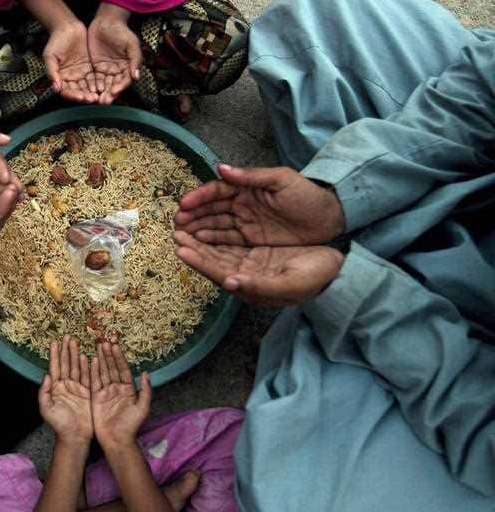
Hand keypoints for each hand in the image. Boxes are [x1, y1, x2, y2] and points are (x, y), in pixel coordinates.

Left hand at [39, 336, 92, 444]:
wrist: (75, 436)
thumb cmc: (59, 424)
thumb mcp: (46, 409)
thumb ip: (44, 392)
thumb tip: (46, 375)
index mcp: (55, 388)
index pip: (54, 367)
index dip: (54, 355)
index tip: (54, 342)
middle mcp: (65, 385)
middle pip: (65, 363)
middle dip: (66, 350)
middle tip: (67, 336)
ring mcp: (77, 387)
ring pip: (75, 367)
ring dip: (75, 354)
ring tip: (75, 341)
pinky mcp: (87, 392)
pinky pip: (86, 376)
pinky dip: (86, 366)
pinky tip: (85, 356)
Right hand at [44, 21, 98, 103]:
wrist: (67, 27)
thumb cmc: (56, 40)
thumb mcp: (49, 56)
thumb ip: (52, 72)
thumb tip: (55, 87)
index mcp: (59, 76)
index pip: (66, 91)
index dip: (73, 95)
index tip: (80, 97)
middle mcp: (70, 77)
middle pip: (77, 91)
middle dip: (84, 96)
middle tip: (91, 99)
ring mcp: (80, 73)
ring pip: (86, 87)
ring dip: (91, 93)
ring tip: (97, 96)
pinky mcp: (88, 68)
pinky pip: (93, 78)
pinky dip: (96, 84)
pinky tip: (100, 87)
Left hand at [87, 3, 141, 104]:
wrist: (106, 21)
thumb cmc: (121, 31)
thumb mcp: (131, 43)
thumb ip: (135, 60)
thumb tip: (136, 76)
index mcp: (128, 67)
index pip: (125, 81)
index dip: (120, 88)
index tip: (114, 92)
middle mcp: (118, 71)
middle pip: (114, 86)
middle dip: (109, 94)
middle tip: (104, 101)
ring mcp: (107, 70)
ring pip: (105, 85)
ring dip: (101, 93)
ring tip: (97, 100)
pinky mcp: (96, 68)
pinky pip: (95, 79)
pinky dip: (93, 86)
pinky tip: (91, 91)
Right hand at [91, 343, 150, 448]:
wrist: (116, 439)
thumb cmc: (131, 425)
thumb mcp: (142, 407)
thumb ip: (145, 390)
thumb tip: (145, 373)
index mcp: (128, 389)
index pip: (123, 370)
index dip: (119, 358)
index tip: (115, 346)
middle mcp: (116, 388)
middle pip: (112, 368)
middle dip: (108, 355)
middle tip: (104, 342)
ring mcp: (105, 392)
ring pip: (103, 372)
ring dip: (101, 359)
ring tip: (98, 346)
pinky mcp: (96, 397)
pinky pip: (94, 382)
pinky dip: (93, 371)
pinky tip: (92, 360)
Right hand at [174, 164, 344, 246]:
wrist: (331, 218)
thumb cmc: (307, 195)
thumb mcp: (281, 180)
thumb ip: (251, 176)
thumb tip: (221, 168)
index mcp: (247, 188)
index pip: (217, 191)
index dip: (200, 197)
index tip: (184, 204)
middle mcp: (242, 205)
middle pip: (211, 210)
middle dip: (192, 216)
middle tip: (176, 224)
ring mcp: (245, 223)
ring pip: (216, 226)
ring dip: (198, 230)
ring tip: (181, 236)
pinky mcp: (252, 240)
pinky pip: (228, 241)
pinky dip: (212, 242)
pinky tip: (198, 244)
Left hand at [174, 231, 344, 305]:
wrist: (336, 270)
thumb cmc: (315, 278)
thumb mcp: (289, 283)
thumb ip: (258, 286)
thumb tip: (229, 283)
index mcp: (251, 286)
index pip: (218, 273)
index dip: (199, 262)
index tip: (180, 249)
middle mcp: (246, 276)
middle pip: (213, 260)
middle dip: (193, 247)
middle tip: (174, 232)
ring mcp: (251, 264)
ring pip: (220, 250)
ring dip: (202, 239)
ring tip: (183, 226)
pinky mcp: (258, 252)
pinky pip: (232, 242)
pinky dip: (217, 234)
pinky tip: (205, 224)